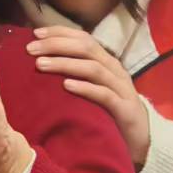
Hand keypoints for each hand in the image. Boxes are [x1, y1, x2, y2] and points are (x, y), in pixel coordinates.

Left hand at [26, 27, 151, 165]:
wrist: (142, 139)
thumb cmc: (108, 112)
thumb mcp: (91, 88)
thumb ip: (73, 74)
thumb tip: (40, 63)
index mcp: (105, 62)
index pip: (83, 38)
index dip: (60, 32)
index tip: (35, 33)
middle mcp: (113, 70)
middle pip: (86, 48)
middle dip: (56, 45)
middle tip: (31, 49)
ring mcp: (120, 88)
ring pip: (93, 68)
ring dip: (65, 64)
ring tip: (41, 65)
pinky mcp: (124, 109)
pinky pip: (104, 95)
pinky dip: (85, 88)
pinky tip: (66, 86)